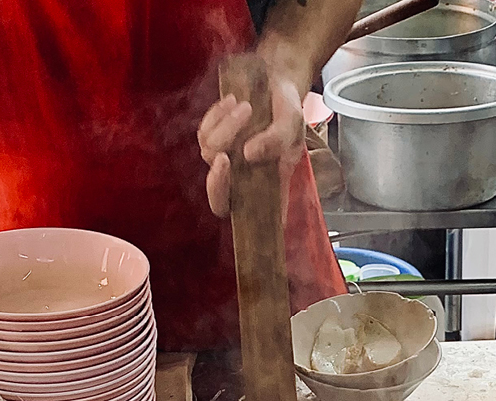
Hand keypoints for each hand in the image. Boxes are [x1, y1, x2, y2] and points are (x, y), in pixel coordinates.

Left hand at [198, 67, 304, 217]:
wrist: (275, 80)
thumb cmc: (287, 108)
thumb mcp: (292, 123)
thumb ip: (276, 140)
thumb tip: (249, 153)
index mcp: (266, 186)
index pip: (252, 217)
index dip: (249, 224)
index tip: (250, 206)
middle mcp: (243, 179)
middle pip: (219, 202)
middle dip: (218, 183)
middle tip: (224, 159)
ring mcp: (225, 160)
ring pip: (211, 155)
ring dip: (227, 129)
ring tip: (246, 107)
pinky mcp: (212, 137)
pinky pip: (203, 133)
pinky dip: (216, 115)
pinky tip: (232, 101)